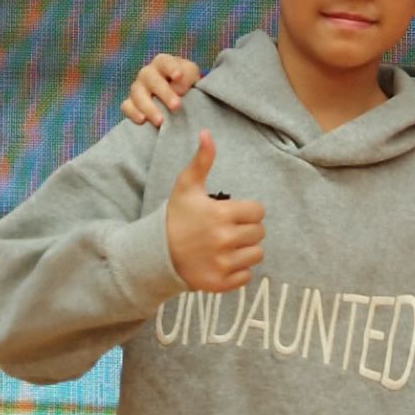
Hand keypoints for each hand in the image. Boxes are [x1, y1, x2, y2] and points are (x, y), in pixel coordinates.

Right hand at [123, 53, 201, 127]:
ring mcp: (137, 88)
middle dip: (164, 92)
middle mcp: (147, 73)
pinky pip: (126, 106)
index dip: (171, 68)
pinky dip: (133, 113)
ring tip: (161, 121)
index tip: (178, 76)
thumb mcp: (191, 75)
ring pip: (137, 93)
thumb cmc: (184, 83)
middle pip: (150, 78)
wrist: (176, 98)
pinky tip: (143, 121)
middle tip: (176, 106)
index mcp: (162, 63)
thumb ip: (188, 76)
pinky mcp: (130, 103)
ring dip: (149, 107)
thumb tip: (178, 90)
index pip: (165, 62)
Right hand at [163, 132, 264, 292]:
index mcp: (221, 214)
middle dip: (247, 229)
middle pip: (259, 233)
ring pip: (256, 255)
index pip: (258, 211)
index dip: (248, 210)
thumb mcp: (186, 185)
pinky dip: (238, 270)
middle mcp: (224, 239)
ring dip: (245, 250)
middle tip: (228, 229)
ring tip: (227, 245)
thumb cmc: (175, 216)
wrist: (155, 253)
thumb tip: (206, 132)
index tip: (233, 212)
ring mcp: (222, 263)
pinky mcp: (220, 282)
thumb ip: (202, 160)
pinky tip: (222, 261)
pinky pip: (246, 277)